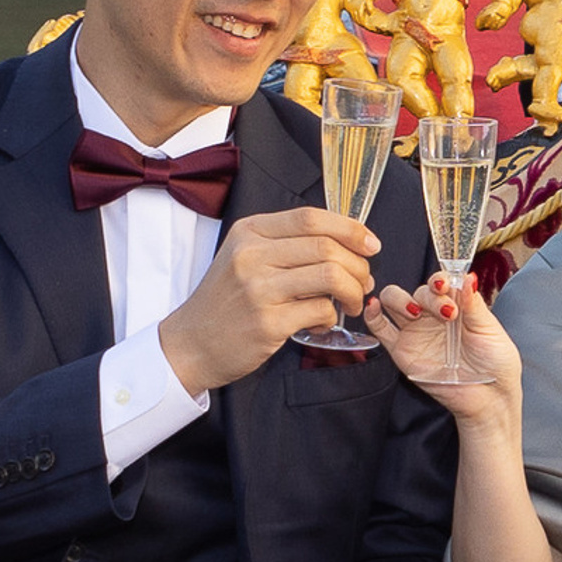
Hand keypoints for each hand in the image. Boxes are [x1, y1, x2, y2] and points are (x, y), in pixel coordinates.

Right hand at [156, 207, 376, 395]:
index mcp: (250, 232)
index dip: (349, 228)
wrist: (191, 344)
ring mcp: (259, 289)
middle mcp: (252, 255)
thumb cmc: (225, 301)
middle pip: (326, 246)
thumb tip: (345, 242)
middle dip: (358, 264)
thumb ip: (286, 244)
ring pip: (330, 276)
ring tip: (352, 301)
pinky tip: (323, 322)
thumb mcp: (244, 257)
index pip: (311, 218)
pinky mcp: (267, 322)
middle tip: (365, 280)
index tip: (370, 243)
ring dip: (353, 290)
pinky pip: (320, 310)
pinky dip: (332, 316)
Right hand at [365, 273, 522, 424]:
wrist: (489, 398)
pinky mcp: (402, 351)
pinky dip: (373, 314)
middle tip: (446, 313)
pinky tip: (374, 306)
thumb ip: (474, 304)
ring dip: (400, 299)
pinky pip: (380, 328)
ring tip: (416, 312)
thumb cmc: (496, 364)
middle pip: (418, 290)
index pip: (440, 281)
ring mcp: (416, 331)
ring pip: (394, 301)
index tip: (448, 290)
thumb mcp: (490, 330)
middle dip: (429, 295)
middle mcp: (433, 315)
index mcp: (456, 305)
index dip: (440, 280)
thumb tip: (468, 277)